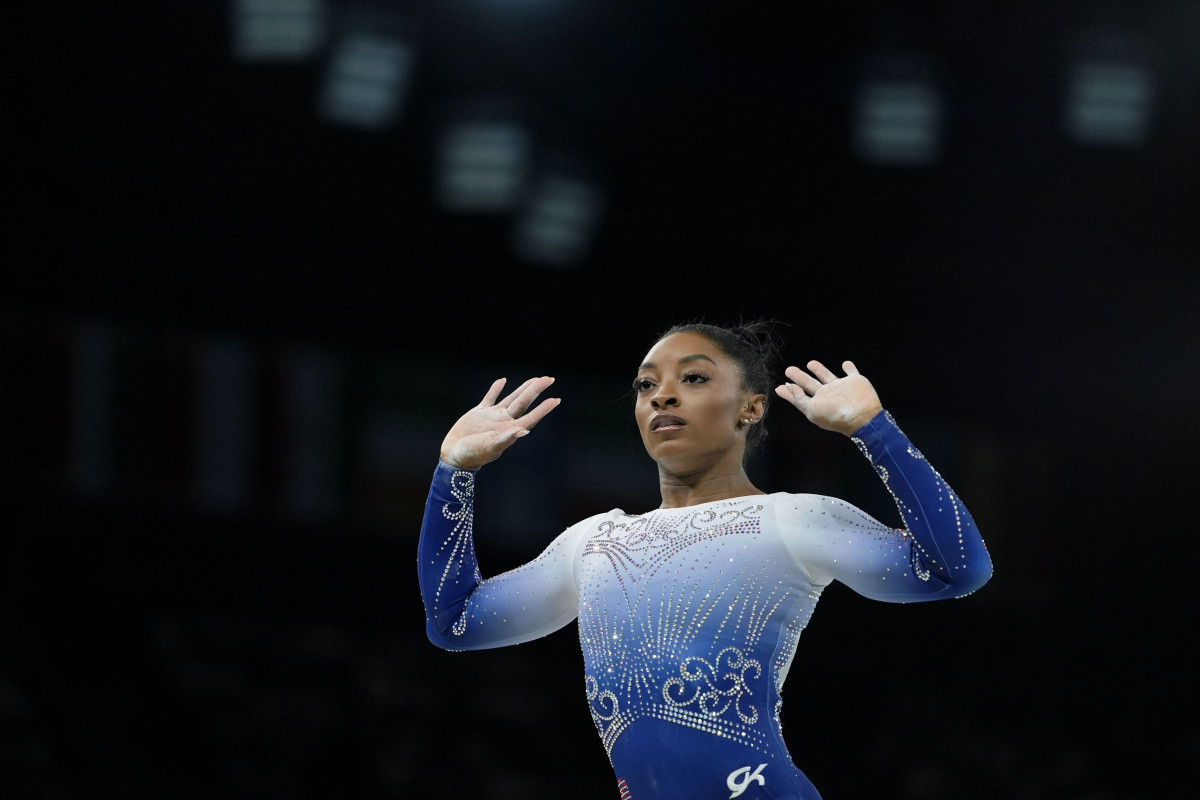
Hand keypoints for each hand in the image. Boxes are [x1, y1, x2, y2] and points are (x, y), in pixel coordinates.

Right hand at [440, 377, 560, 469]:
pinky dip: (495, 389)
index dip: (544, 408)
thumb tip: (524, 431)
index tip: (556, 399)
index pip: (531, 416)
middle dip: (536, 390)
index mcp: (509, 430)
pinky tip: (503, 381)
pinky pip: (490, 397)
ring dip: (523, 388)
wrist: (455, 455)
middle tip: (550, 379)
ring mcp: (493, 416)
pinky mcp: (479, 412)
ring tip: (535, 379)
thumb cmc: (473, 455)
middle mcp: (504, 421)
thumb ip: (506, 438)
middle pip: (524, 402)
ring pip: (511, 398)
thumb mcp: (491, 447)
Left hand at [774, 360, 882, 435]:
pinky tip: (846, 364)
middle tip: (789, 370)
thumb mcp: (811, 409)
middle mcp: (828, 395)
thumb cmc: (835, 416)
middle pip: (810, 383)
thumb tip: (787, 388)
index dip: (789, 392)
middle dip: (799, 377)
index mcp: (817, 402)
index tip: (780, 387)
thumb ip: (799, 398)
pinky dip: (849, 368)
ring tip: (810, 363)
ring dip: (820, 370)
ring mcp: (841, 387)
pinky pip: (851, 372)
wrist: (861, 416)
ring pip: (827, 376)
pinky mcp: (855, 381)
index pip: (799, 395)